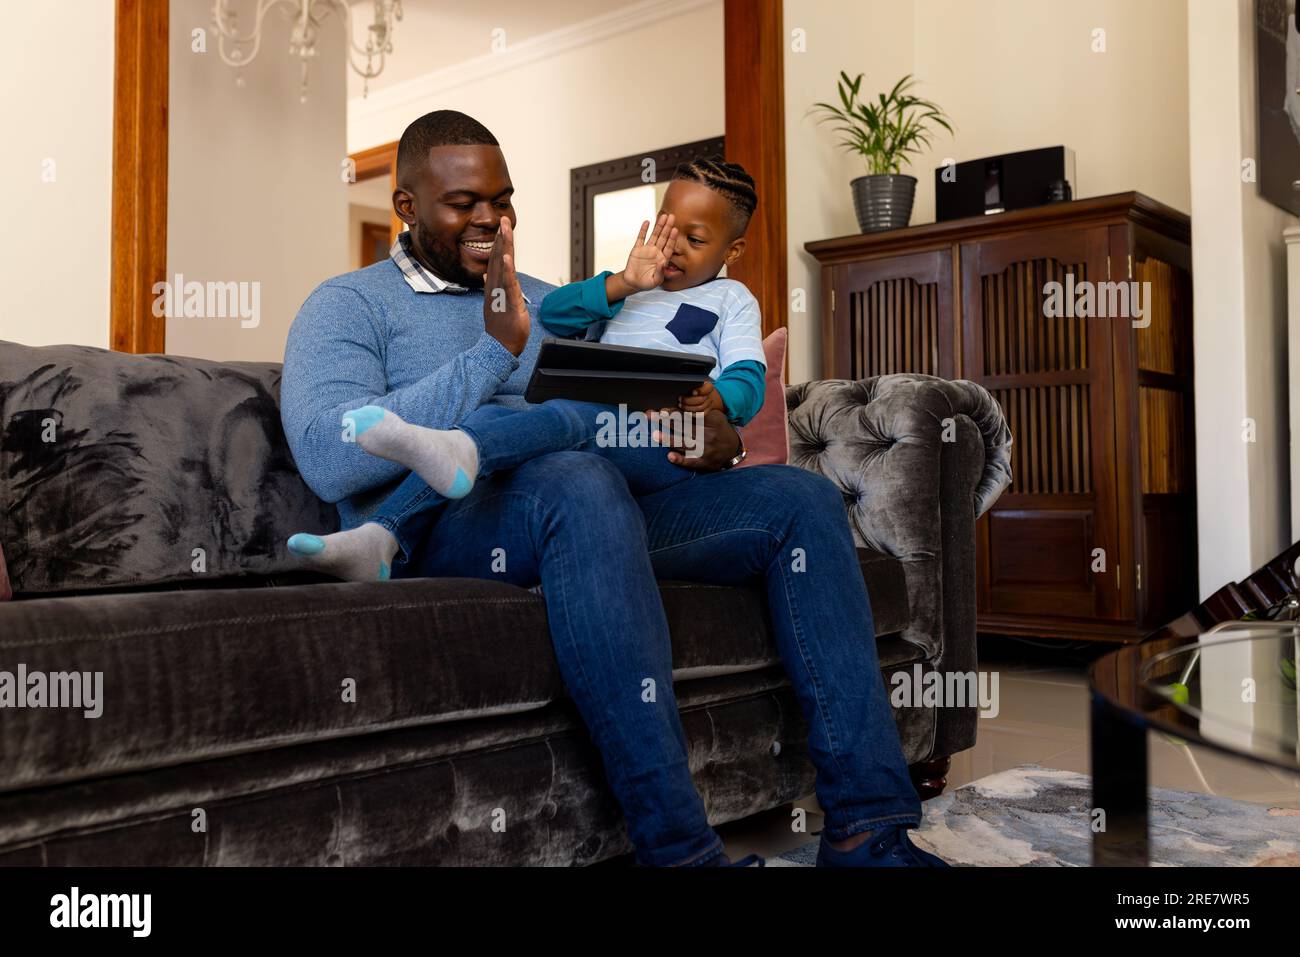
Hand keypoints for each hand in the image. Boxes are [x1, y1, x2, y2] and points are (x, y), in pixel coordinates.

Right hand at [483, 217, 529, 355]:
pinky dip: (506, 269)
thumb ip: (493, 287)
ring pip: (502, 266)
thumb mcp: (497, 302)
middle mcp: (495, 287)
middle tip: (504, 219)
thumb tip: (486, 274)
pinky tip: (506, 256)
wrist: (500, 347)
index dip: (499, 242)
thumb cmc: (502, 327)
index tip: (502, 226)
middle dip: (502, 237)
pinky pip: (507, 283)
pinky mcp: (508, 302)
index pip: (496, 260)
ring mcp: (501, 293)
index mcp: (494, 286)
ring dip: (504, 246)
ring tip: (505, 229)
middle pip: (498, 257)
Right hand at [620, 214, 677, 291]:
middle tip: (672, 216)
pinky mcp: (637, 249)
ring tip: (663, 216)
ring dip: (659, 226)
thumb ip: (660, 272)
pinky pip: (641, 238)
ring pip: (654, 235)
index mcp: (663, 259)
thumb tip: (663, 262)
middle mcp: (656, 252)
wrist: (633, 283)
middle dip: (668, 227)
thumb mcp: (655, 281)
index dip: (672, 238)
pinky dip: (643, 230)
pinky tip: (647, 222)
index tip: (675, 230)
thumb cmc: (646, 283)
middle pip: (663, 238)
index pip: (669, 247)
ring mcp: (647, 249)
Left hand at [649, 407, 741, 471]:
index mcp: (709, 420)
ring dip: (669, 439)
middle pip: (683, 426)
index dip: (674, 412)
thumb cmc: (719, 430)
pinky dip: (680, 460)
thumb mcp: (715, 416)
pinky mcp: (704, 462)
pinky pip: (691, 461)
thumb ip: (700, 410)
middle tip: (651, 416)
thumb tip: (680, 400)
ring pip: (684, 443)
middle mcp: (706, 434)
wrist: (733, 450)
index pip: (689, 414)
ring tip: (656, 435)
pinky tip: (670, 457)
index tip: (661, 409)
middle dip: (666, 420)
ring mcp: (705, 449)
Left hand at [679, 379, 725, 415]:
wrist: (710, 395)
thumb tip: (683, 387)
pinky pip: (700, 415)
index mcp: (709, 387)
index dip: (700, 391)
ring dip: (688, 407)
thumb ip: (692, 384)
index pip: (706, 389)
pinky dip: (692, 414)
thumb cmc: (700, 387)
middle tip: (680, 399)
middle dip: (689, 400)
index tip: (693, 392)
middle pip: (701, 400)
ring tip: (680, 405)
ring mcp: (709, 404)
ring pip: (700, 408)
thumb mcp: (698, 383)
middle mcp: (710, 396)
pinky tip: (685, 411)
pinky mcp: (707, 411)